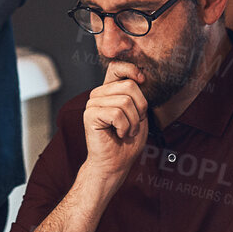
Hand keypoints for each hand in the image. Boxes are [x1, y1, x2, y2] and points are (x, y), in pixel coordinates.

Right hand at [82, 62, 148, 180]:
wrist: (115, 164)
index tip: (142, 80)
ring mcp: (92, 103)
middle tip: (133, 124)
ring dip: (132, 122)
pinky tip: (119, 134)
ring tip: (126, 131)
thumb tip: (140, 76)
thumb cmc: (127, 141)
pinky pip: (117, 114)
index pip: (117, 67)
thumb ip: (137, 95)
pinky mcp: (90, 115)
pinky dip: (125, 127)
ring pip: (125, 101)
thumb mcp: (139, 114)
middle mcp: (99, 94)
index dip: (131, 69)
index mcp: (109, 91)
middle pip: (129, 86)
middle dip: (139, 108)